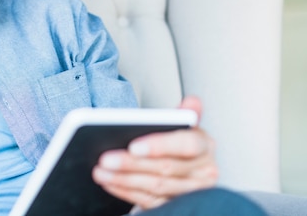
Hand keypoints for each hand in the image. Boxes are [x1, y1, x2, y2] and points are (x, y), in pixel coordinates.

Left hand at [92, 97, 218, 209]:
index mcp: (205, 146)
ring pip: (155, 186)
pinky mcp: (175, 204)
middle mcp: (204, 171)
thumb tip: (192, 102)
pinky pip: (149, 201)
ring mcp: (191, 192)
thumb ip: (184, 114)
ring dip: (124, 179)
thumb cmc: (179, 143)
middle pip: (165, 168)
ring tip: (100, 171)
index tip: (133, 146)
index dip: (159, 145)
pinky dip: (126, 191)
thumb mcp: (182, 126)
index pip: (186, 145)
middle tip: (105, 158)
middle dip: (131, 164)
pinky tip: (109, 183)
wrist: (186, 168)